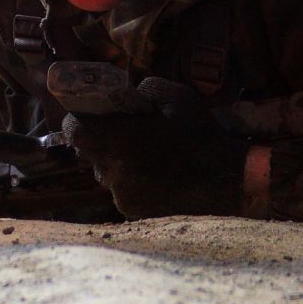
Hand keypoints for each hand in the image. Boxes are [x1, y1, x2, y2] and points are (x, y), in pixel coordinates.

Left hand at [60, 76, 245, 217]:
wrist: (227, 182)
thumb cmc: (201, 136)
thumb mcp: (176, 97)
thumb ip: (144, 91)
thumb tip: (126, 96)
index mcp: (119, 141)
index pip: (75, 131)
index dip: (79, 120)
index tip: (93, 114)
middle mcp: (114, 173)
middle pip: (90, 153)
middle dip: (102, 140)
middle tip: (125, 132)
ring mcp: (123, 197)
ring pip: (106, 173)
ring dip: (117, 162)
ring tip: (146, 155)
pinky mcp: (134, 213)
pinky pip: (122, 191)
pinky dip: (132, 181)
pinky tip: (157, 175)